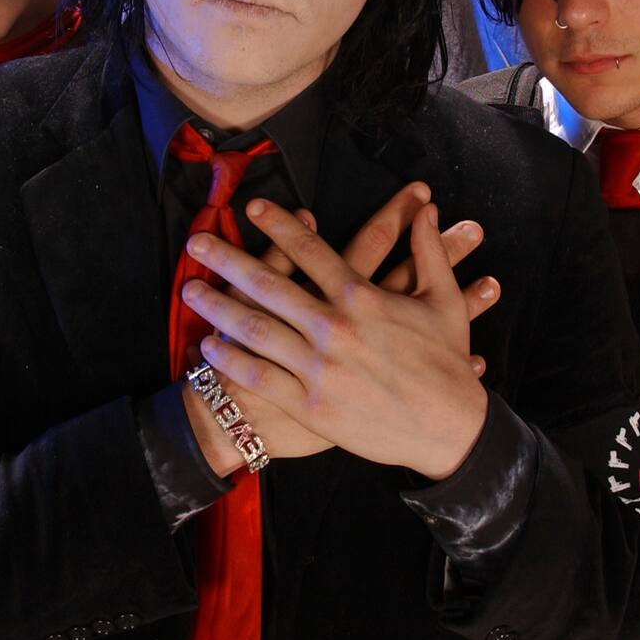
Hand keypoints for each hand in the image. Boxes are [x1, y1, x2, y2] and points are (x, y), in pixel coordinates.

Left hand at [184, 199, 489, 479]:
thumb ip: (430, 252)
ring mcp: (319, 369)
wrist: (450, 431)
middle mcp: (334, 329)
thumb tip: (427, 211)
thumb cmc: (446, 364)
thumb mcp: (445, 302)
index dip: (278, 225)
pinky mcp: (311, 406)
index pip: (310, 251)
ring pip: (256, 330)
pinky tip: (208, 345)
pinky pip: (260, 377)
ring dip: (218, 307)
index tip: (251, 208)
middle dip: (227, 260)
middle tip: (196, 242)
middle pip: (269, 285)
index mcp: (362, 299)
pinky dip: (231, 360)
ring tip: (190, 289)